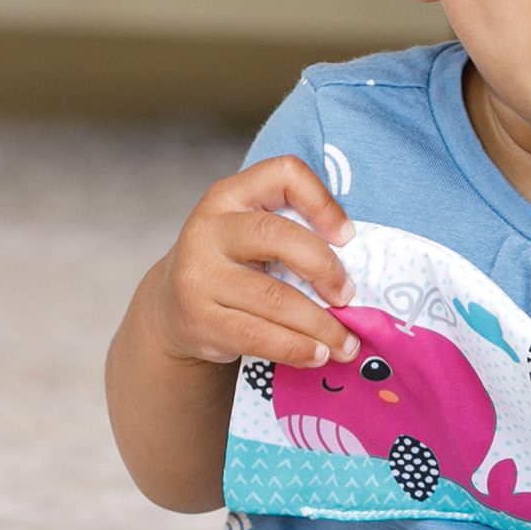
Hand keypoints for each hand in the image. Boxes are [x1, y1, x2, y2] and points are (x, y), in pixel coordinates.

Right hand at [143, 155, 357, 368]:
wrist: (172, 306)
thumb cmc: (235, 265)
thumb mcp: (254, 236)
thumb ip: (295, 234)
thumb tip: (358, 273)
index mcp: (231, 195)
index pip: (284, 174)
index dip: (322, 201)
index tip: (347, 237)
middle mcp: (210, 228)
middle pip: (278, 236)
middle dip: (324, 268)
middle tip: (348, 297)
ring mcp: (199, 275)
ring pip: (273, 298)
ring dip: (321, 325)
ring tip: (346, 344)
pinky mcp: (199, 319)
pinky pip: (257, 336)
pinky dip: (296, 349)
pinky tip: (316, 356)